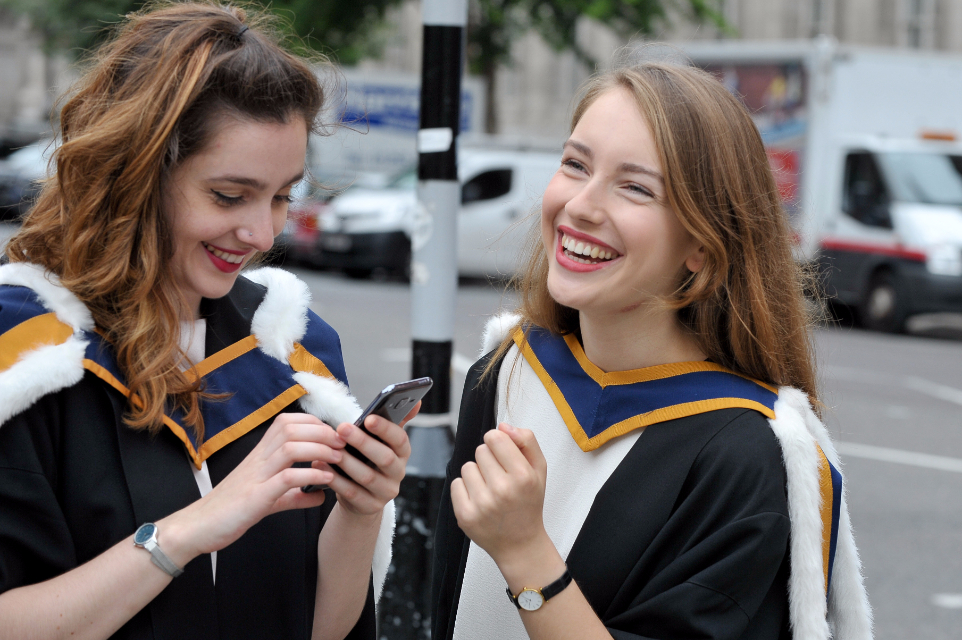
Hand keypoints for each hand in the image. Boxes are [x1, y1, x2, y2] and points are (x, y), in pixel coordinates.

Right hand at [163, 412, 345, 560]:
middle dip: (323, 432)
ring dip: (320, 450)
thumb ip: (296, 495)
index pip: (289, 422)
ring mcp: (257, 475)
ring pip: (291, 446)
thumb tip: (321, 495)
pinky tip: (325, 481)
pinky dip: (310, 476)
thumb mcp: (270, 500)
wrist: (197, 527)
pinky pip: (287, 477)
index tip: (334, 436)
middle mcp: (258, 458)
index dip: (315, 424)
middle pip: (293, 428)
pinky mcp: (256, 496)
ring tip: (338, 459)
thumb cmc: (231, 510)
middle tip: (343, 445)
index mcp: (260, 454)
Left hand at [313, 403, 417, 517]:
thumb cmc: (369, 461)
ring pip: (367, 476)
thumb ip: (394, 421)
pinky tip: (321, 467)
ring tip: (329, 449)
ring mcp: (386, 492)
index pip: (400, 440)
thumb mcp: (382, 442)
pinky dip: (336, 480)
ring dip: (347, 461)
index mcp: (403, 453)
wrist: (362, 497)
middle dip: (363, 442)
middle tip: (343, 428)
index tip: (369, 417)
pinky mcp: (370, 506)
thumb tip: (416, 402)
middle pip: (385, 458)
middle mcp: (398, 472)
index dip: (386, 429)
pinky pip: (352, 493)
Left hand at [450, 423, 549, 563]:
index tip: (503, 454)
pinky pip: (456, 484)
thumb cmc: (529, 504)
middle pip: (480, 450)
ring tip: (490, 490)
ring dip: (477, 475)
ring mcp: (482, 504)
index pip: (495, 437)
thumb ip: (527, 441)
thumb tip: (503, 426)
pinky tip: (479, 500)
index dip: (498, 442)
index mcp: (522, 476)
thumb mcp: (539, 470)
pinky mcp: (465, 515)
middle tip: (500, 478)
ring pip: (467, 467)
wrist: (520, 544)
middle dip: (489, 460)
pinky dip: (465, 489)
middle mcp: (502, 490)